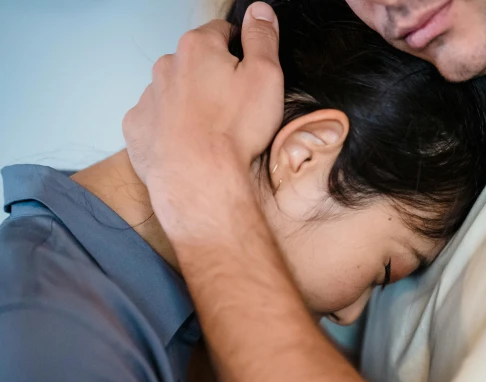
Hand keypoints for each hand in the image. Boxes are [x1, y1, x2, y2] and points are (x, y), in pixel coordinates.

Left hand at [122, 2, 283, 239]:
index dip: (240, 51)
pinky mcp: (137, 127)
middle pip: (194, 62)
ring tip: (213, 131)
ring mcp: (148, 97)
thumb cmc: (233, 130)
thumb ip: (262, 38)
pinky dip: (170, 127)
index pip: (222, 32)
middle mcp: (167, 65)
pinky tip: (189, 144)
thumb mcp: (266, 77)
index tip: (249, 75)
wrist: (198, 179)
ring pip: (174, 90)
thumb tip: (259, 10)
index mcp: (198, 48)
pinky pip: (156, 119)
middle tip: (234, 108)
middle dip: (212, 77)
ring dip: (191, 102)